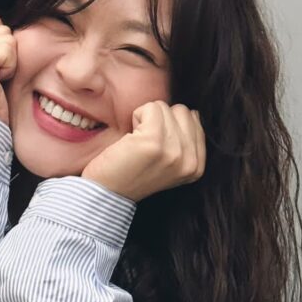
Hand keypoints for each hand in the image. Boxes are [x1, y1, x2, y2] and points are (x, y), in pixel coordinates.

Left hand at [81, 101, 205, 202]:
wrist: (105, 194)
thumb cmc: (130, 174)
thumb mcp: (168, 164)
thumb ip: (184, 143)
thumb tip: (192, 113)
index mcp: (196, 167)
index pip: (195, 119)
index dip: (169, 125)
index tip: (154, 146)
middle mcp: (190, 161)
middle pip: (182, 111)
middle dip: (160, 119)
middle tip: (143, 142)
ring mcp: (174, 152)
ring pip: (164, 107)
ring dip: (146, 119)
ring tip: (136, 142)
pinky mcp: (154, 141)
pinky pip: (150, 108)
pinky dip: (136, 116)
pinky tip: (130, 138)